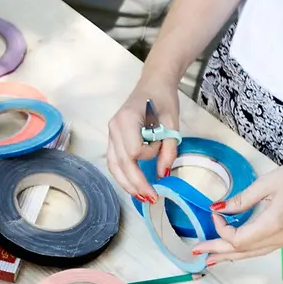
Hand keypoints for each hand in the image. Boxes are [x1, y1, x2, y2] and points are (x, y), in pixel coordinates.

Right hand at [105, 85, 179, 201]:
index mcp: (127, 119)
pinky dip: (124, 176)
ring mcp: (110, 134)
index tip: (161, 145)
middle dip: (137, 183)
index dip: (149, 154)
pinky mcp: (112, 140)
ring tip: (142, 197)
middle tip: (152, 199)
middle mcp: (114, 128)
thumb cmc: (163, 100)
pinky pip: (115, 162)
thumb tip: (163, 174)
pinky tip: (133, 187)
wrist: (152, 84)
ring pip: (114, 167)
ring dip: (127, 184)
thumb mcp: (172, 123)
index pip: (134, 151)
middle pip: (121, 164)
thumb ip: (168, 149)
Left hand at [196, 152, 282, 262]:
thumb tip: (219, 209)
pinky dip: (246, 249)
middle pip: (243, 252)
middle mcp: (280, 238)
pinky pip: (263, 248)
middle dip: (218, 252)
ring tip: (211, 258)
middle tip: (196, 252)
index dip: (221, 230)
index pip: (238, 239)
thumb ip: (242, 200)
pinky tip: (235, 249)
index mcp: (273, 224)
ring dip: (231, 255)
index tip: (214, 213)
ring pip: (253, 253)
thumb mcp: (267, 183)